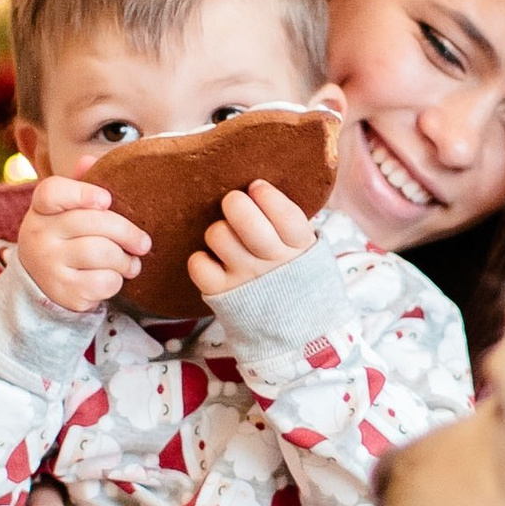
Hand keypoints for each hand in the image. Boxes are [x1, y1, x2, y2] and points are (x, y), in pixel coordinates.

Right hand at [16, 172, 149, 314]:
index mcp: (41, 210)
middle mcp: (38, 235)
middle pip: (92, 223)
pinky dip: (117, 280)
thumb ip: (80, 185)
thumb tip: (91, 159)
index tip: (106, 200)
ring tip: (132, 263)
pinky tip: (115, 278)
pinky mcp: (63, 291)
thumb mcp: (65, 211)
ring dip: (125, 260)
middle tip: (143, 243)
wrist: (41, 285)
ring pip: (101, 253)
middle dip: (127, 232)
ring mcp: (48, 265)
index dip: (82, 193)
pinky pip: (102, 281)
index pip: (53, 192)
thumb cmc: (65, 239)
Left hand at [189, 177, 317, 300]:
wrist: (292, 325)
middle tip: (233, 202)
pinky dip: (200, 260)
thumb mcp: (305, 248)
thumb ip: (290, 222)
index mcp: (300, 246)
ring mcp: (247, 278)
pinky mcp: (222, 293)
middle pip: (248, 223)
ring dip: (218, 230)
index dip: (267, 196)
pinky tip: (212, 260)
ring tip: (226, 236)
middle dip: (236, 204)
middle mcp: (274, 263)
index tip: (257, 186)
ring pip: (219, 236)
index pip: (286, 217)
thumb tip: (270, 180)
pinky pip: (199, 265)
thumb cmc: (292, 271)